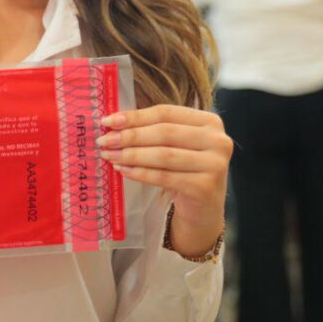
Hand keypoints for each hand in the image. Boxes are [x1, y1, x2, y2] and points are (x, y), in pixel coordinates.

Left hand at [98, 105, 231, 256]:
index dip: (135, 116)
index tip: (108, 121)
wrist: (203, 209)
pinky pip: (164, 177)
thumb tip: (113, 122)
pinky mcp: (205, 187)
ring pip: (164, 155)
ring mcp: (214, 164)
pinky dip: (140, 173)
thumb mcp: (176, 145)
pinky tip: (123, 170)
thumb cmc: (185, 170)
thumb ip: (152, 129)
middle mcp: (218, 140)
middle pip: (165, 132)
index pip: (166, 112)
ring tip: (110, 156)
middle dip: (130, 136)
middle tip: (104, 141)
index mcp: (211, 121)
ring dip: (131, 155)